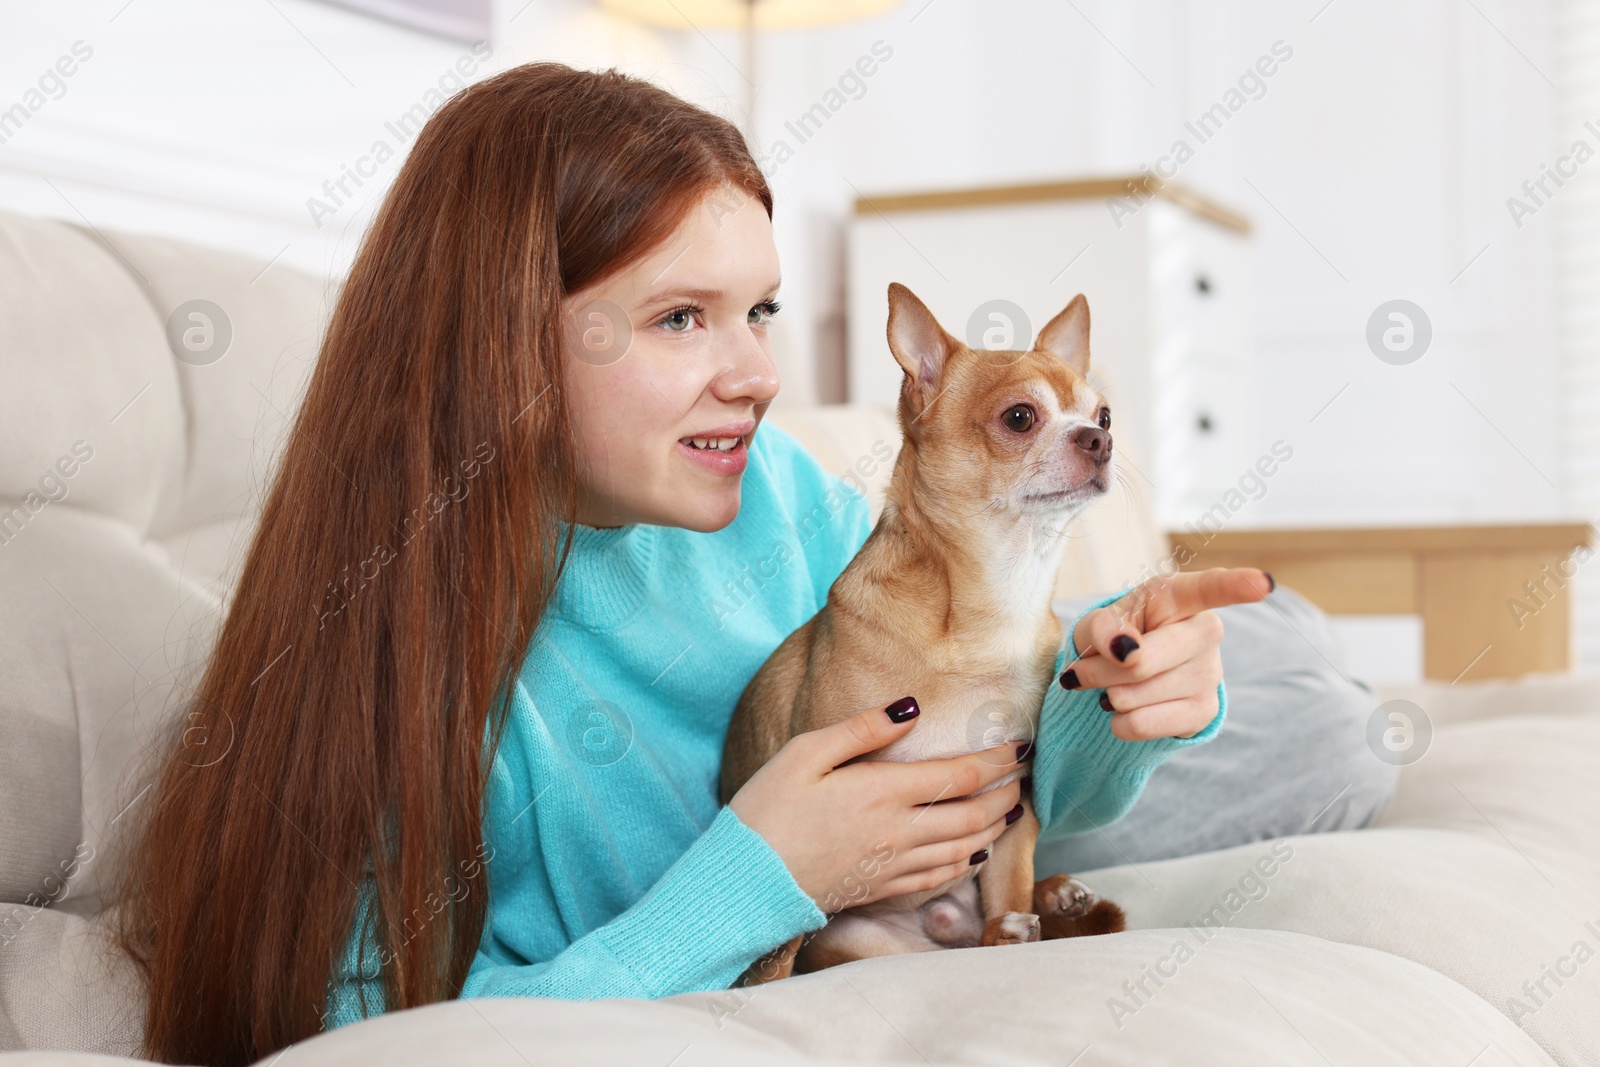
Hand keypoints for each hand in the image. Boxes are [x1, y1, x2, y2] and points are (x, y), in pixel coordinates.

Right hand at [728, 700, 1025, 912]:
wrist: (747, 880)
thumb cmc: (768, 808)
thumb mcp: (805, 753)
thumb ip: (862, 729)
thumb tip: (910, 708)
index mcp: (884, 791)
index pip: (961, 776)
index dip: (998, 761)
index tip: (1020, 745)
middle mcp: (899, 831)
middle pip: (974, 814)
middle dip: (1007, 793)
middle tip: (1024, 777)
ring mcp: (894, 864)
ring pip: (965, 847)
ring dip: (994, 826)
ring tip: (1011, 810)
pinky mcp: (882, 888)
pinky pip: (940, 876)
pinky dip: (967, 861)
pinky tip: (974, 852)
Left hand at [1067, 567, 1272, 742]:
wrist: (1123, 679)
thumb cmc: (1114, 637)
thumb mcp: (1096, 624)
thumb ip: (1102, 627)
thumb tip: (1123, 649)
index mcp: (1180, 596)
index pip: (1211, 587)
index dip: (1236, 585)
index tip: (1262, 584)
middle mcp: (1205, 631)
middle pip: (1142, 662)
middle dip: (1100, 671)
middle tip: (1085, 670)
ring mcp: (1210, 673)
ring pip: (1135, 696)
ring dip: (1107, 696)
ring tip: (1114, 686)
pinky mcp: (1205, 711)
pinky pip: (1143, 724)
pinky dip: (1120, 722)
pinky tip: (1127, 708)